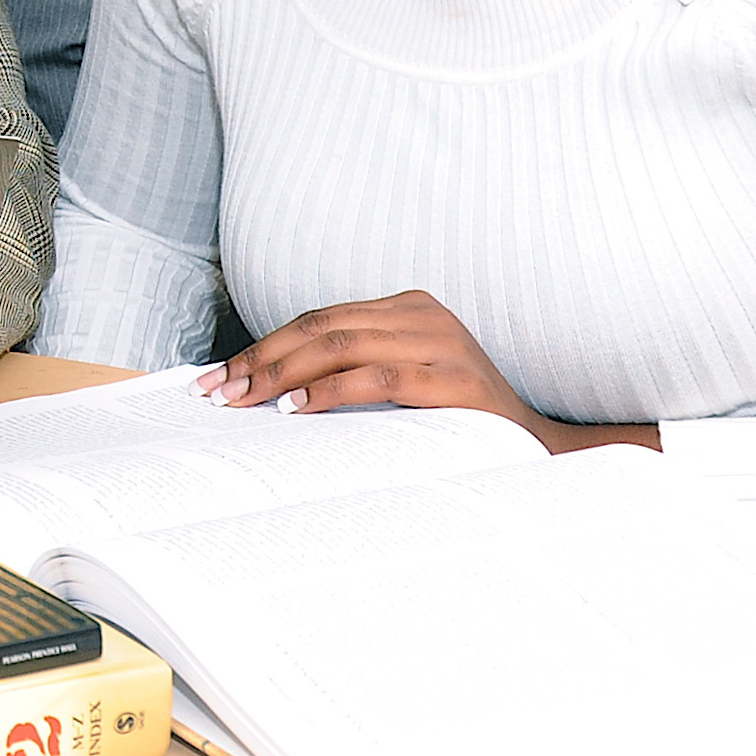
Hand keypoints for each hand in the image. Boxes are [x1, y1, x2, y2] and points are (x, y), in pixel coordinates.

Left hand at [202, 289, 656, 455]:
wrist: (537, 449)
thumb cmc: (456, 419)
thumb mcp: (405, 376)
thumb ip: (354, 365)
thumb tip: (268, 382)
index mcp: (409, 306)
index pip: (319, 318)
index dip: (264, 345)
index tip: (220, 376)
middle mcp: (424, 314)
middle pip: (321, 327)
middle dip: (261, 359)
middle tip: (217, 392)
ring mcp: (442, 342)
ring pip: (341, 345)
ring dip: (283, 374)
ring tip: (244, 400)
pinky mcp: (454, 378)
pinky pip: (378, 376)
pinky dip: (330, 390)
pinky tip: (295, 409)